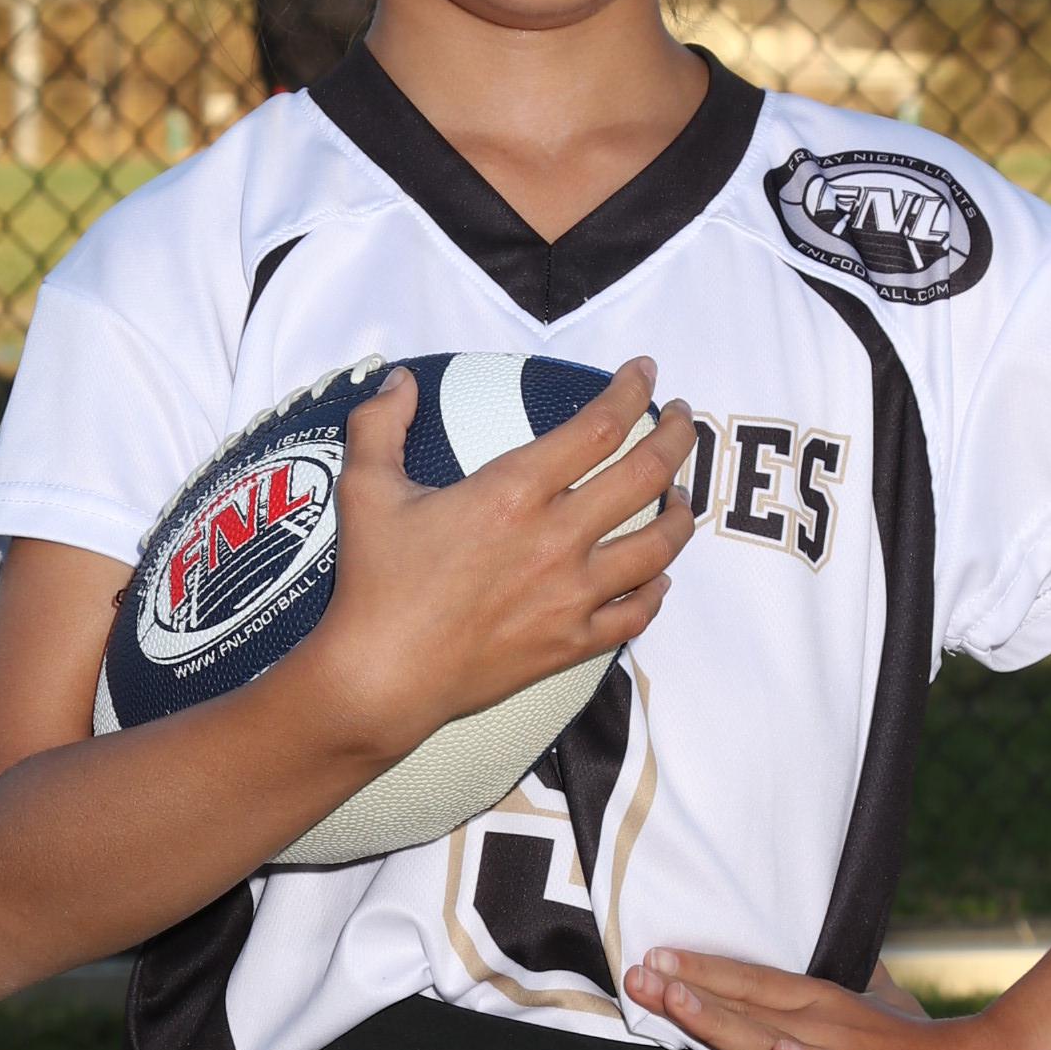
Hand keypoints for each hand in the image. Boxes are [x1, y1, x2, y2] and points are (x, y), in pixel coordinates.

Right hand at [309, 358, 698, 763]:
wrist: (382, 677)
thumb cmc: (376, 584)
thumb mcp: (365, 490)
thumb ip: (380, 423)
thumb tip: (399, 380)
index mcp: (513, 492)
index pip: (598, 426)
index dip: (631, 391)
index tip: (644, 373)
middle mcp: (556, 538)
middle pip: (646, 475)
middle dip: (678, 437)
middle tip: (685, 419)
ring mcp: (571, 594)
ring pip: (658, 546)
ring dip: (680, 513)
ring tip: (681, 495)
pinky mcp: (572, 642)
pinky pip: (638, 613)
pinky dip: (657, 589)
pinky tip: (659, 576)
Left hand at [624, 950, 1046, 1049]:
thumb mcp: (871, 1021)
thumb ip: (826, 1005)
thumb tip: (791, 996)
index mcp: (821, 1011)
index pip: (753, 983)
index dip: (702, 971)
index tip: (651, 955)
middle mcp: (824, 1031)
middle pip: (748, 1006)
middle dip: (690, 990)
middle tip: (637, 970)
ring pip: (777, 1039)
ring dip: (726, 1019)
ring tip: (679, 1000)